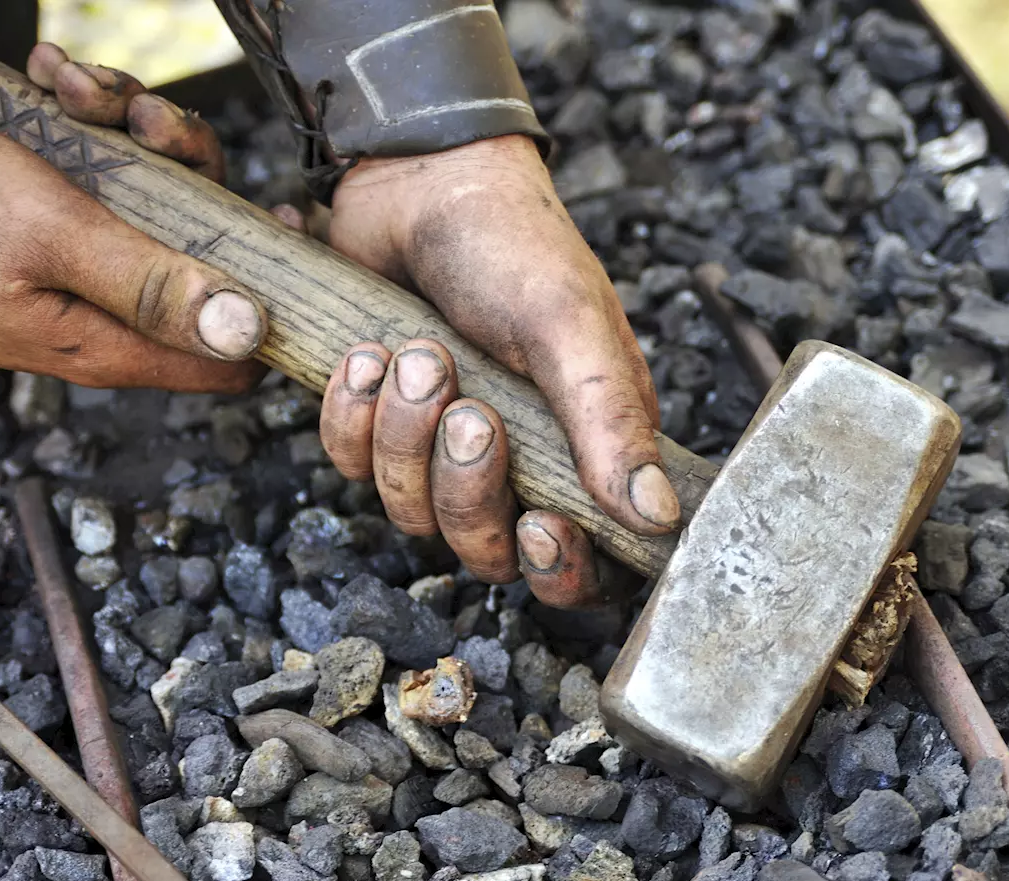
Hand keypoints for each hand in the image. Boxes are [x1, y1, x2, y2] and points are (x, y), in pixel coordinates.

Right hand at [0, 45, 267, 392]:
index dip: (269, 301)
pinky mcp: (38, 218)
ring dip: (128, 128)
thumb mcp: (51, 236)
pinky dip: (81, 119)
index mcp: (104, 339)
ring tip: (74, 87)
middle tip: (144, 122)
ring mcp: (66, 260)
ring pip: (147, 195)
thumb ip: (152, 284)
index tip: (282, 227)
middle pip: (197, 251)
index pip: (225, 356)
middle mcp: (95, 307)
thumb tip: (248, 331)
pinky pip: (93, 170)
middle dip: (187, 172)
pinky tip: (47, 84)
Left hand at [319, 136, 675, 606]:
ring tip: (416, 357)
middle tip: (466, 408)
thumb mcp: (570, 328)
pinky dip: (352, 416)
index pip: (580, 564)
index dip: (560, 571)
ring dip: (404, 441)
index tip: (540, 525)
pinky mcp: (377, 424)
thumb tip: (658, 517)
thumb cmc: (512, 244)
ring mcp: (438, 448)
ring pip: (411, 515)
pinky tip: (368, 355)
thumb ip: (611, 423)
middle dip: (466, 487)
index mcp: (584, 447)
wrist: (417, 180)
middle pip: (486, 551)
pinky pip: (350, 466)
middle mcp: (516, 460)